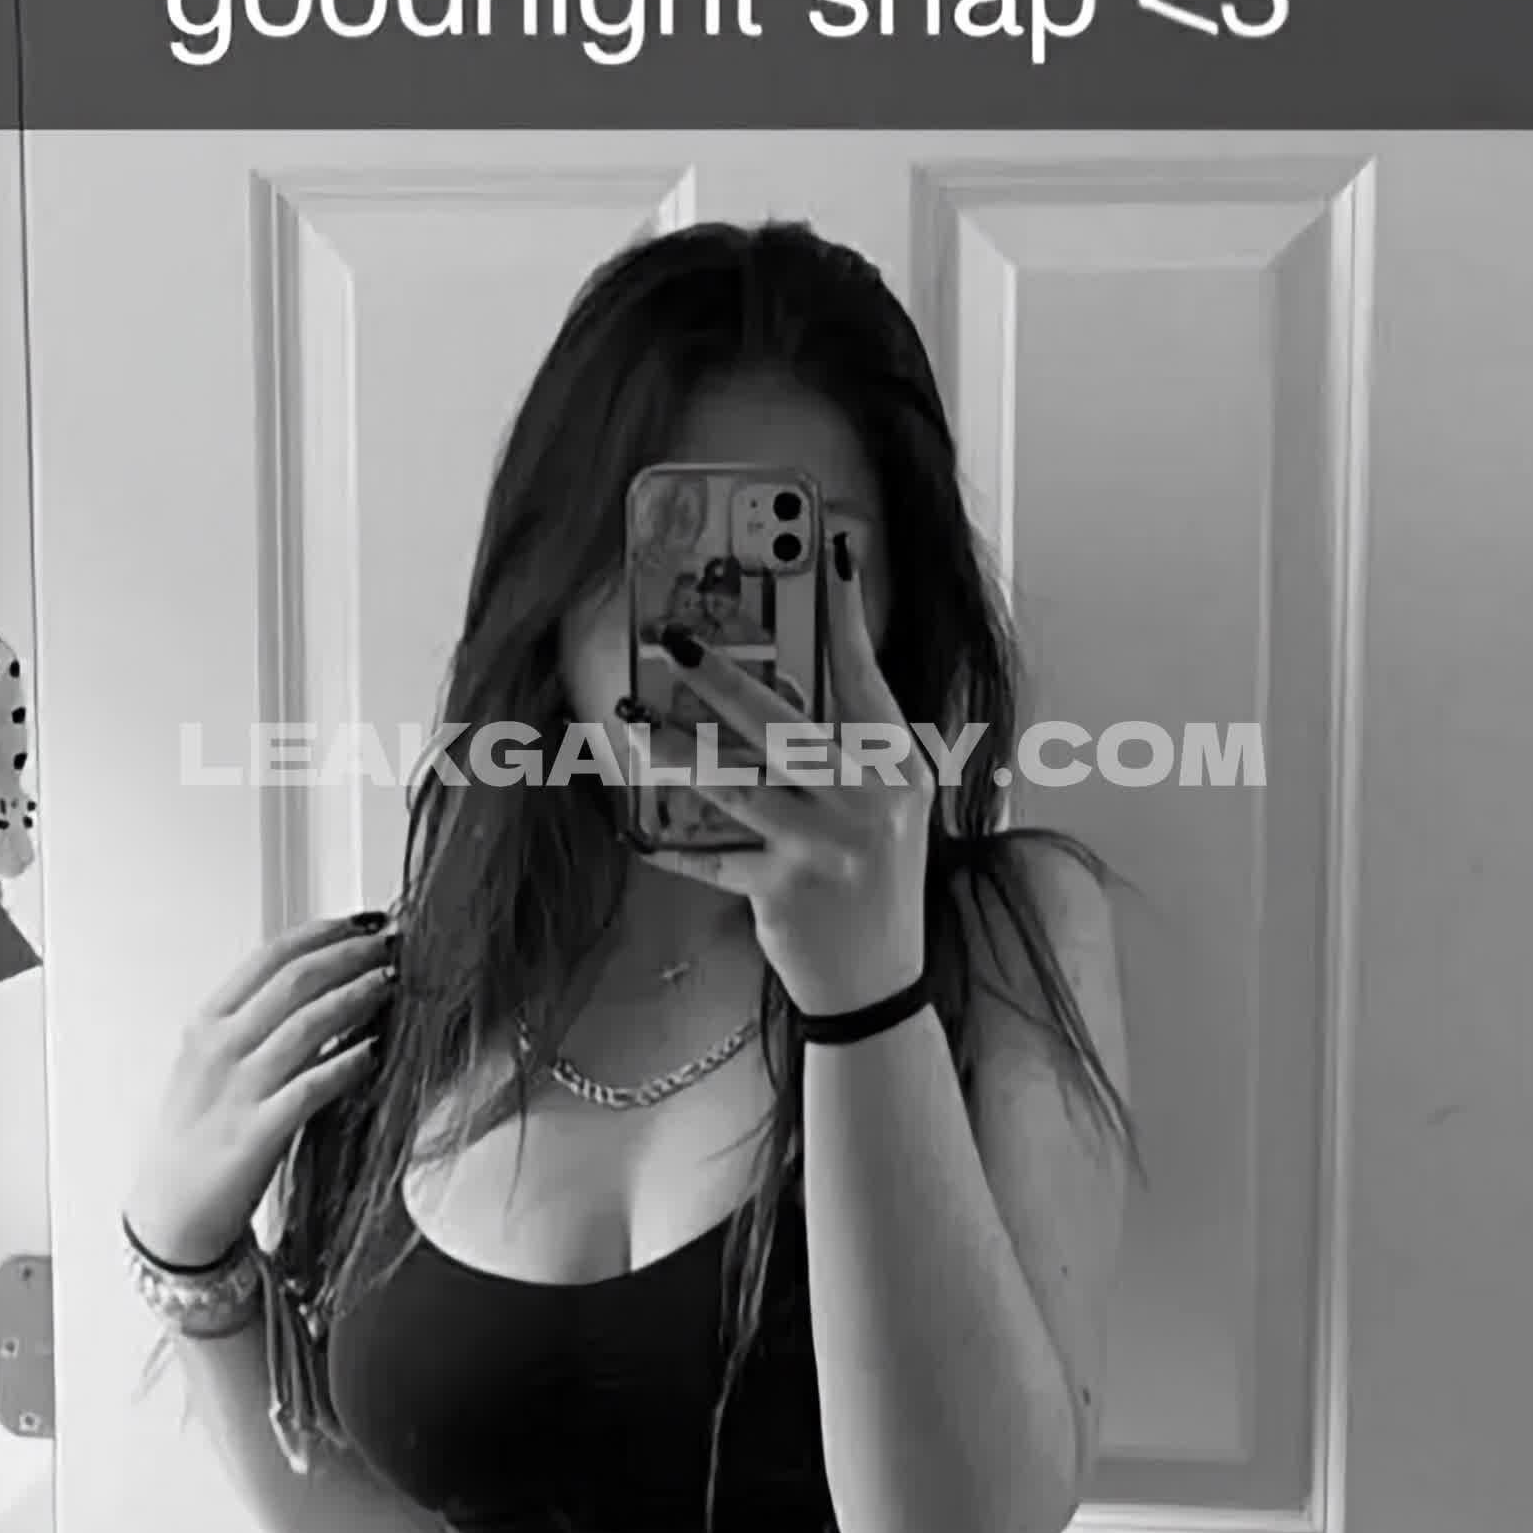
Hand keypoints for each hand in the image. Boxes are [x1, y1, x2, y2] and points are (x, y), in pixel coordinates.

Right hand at [129, 912, 397, 1265]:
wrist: (171, 1211)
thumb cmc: (198, 1135)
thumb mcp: (212, 1064)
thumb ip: (254, 1024)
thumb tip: (319, 985)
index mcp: (207, 1024)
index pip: (270, 956)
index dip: (324, 932)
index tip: (364, 921)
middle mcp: (219, 1049)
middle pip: (295, 980)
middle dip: (351, 954)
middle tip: (393, 944)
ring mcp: (238, 1090)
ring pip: (307, 1025)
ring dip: (358, 997)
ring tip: (393, 983)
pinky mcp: (258, 1134)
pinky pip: (313, 1087)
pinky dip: (348, 1064)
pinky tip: (377, 1051)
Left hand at [650, 534, 932, 1019]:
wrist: (880, 980)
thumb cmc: (875, 877)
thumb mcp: (887, 804)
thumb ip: (854, 748)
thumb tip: (794, 681)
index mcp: (898, 768)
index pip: (867, 679)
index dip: (847, 615)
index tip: (832, 552)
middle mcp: (868, 801)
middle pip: (785, 727)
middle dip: (726, 681)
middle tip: (679, 643)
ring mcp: (828, 848)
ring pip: (737, 784)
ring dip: (678, 748)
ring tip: (634, 718)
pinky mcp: (786, 890)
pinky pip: (714, 860)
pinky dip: (672, 848)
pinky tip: (635, 830)